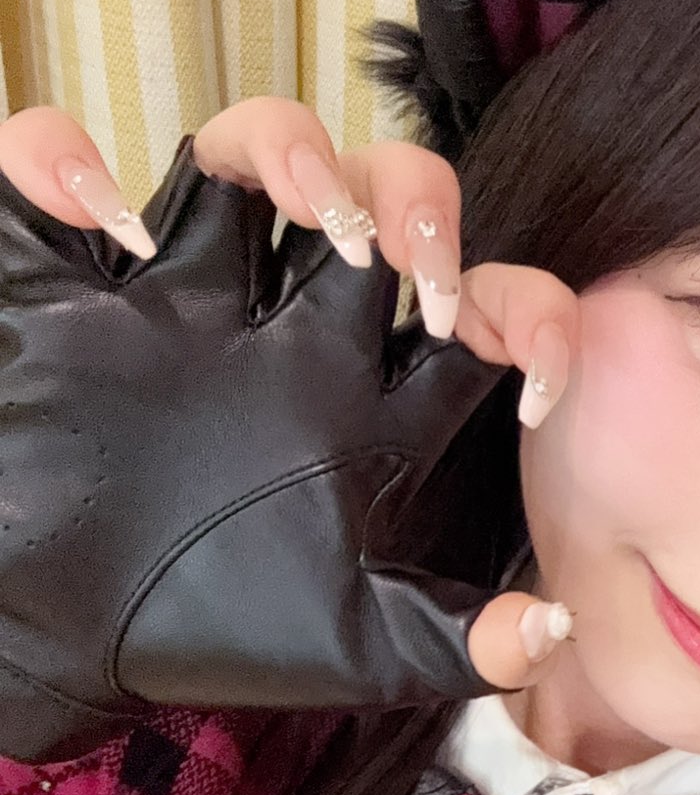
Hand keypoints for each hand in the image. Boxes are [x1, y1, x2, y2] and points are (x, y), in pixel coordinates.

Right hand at [0, 101, 578, 757]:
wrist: (74, 647)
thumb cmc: (216, 630)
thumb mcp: (356, 645)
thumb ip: (457, 642)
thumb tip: (553, 627)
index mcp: (366, 395)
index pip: (477, 304)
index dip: (525, 315)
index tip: (522, 379)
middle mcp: (285, 326)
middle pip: (375, 193)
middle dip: (413, 198)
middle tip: (413, 271)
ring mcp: (179, 295)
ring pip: (247, 147)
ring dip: (288, 147)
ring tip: (314, 220)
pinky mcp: (65, 292)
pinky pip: (43, 167)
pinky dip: (61, 160)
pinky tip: (110, 233)